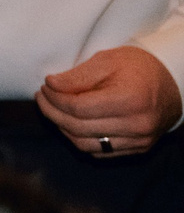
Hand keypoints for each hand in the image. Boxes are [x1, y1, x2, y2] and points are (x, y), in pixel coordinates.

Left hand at [40, 45, 182, 159]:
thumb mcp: (107, 61)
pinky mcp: (138, 148)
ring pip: (85, 144)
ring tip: (54, 111)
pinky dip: (80, 139)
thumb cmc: (138, 68)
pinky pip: (99, 152)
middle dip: (52, 113)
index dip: (54, 99)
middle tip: (42, 98)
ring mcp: (139, 140)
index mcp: (130, 100)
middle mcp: (137, 125)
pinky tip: (71, 123)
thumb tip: (50, 85)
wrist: (172, 83)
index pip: (78, 108)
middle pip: (78, 127)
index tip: (43, 88)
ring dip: (63, 129)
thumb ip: (77, 75)